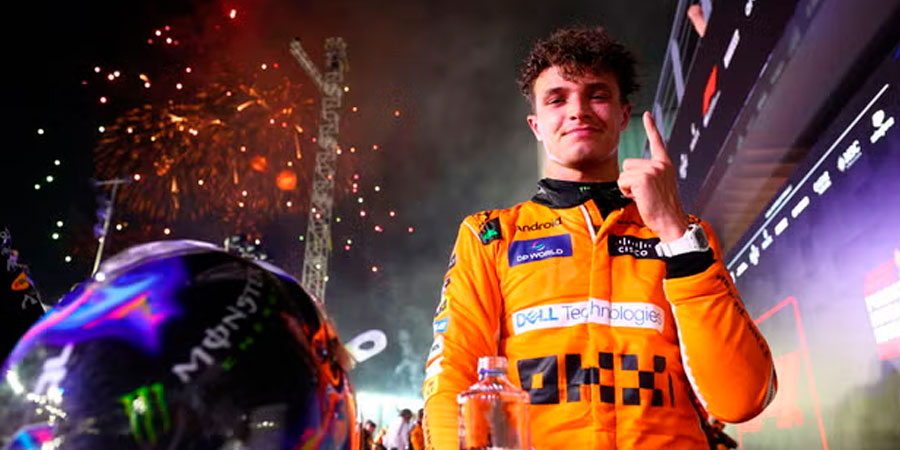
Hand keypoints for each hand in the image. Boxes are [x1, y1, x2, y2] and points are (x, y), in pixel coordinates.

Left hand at [617, 112, 688, 241]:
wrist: (671, 221)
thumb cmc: (663, 208)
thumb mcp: (659, 186)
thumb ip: (648, 175)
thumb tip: (630, 176)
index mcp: (665, 164)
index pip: (657, 142)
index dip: (651, 127)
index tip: (647, 114)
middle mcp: (660, 164)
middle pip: (628, 164)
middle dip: (630, 180)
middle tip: (645, 194)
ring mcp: (652, 170)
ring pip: (623, 174)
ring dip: (627, 188)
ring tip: (643, 196)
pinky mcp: (643, 178)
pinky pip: (622, 182)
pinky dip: (626, 192)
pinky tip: (640, 198)